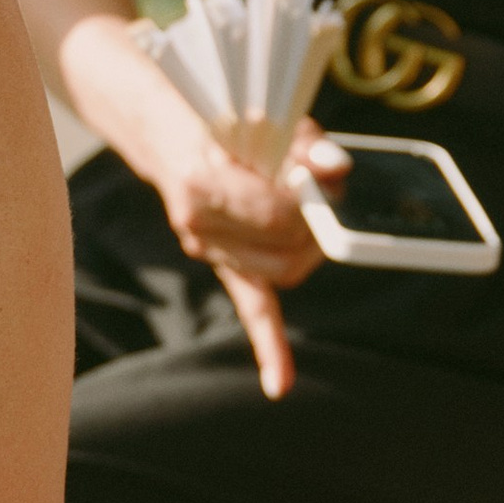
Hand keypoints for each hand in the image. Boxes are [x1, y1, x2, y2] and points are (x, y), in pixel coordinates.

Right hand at [129, 97, 344, 400]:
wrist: (164, 128)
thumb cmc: (221, 116)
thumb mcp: (264, 117)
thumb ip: (305, 145)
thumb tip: (338, 171)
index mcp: (202, 186)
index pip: (278, 216)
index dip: (312, 204)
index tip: (324, 182)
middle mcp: (199, 227)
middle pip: (285, 253)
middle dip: (316, 230)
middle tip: (326, 199)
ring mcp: (208, 249)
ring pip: (280, 274)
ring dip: (310, 250)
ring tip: (315, 216)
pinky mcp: (223, 262)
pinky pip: (251, 310)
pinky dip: (270, 348)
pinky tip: (279, 386)